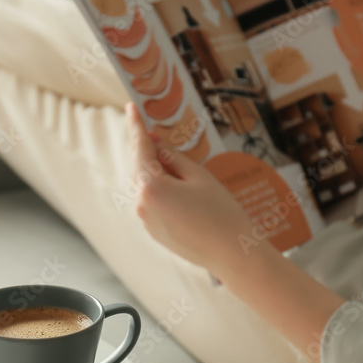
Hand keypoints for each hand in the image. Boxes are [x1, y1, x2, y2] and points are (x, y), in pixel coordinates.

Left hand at [126, 104, 256, 273]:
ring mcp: (146, 221)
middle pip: (142, 168)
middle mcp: (142, 205)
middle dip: (149, 151)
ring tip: (181, 167)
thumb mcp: (199, 176)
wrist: (233, 254)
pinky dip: (162, 190)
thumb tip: (155, 145)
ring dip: (158, 172)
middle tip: (158, 132)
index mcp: (151, 187)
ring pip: (148, 186)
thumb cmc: (221, 213)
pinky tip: (183, 190)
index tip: (130, 108)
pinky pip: (154, 202)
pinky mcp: (155, 232)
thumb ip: (173, 157)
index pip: (141, 149)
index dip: (135, 126)